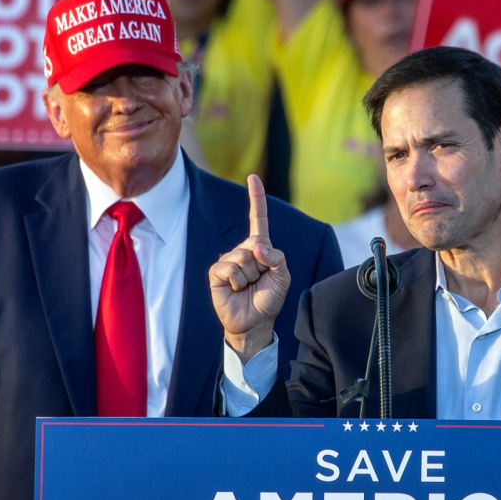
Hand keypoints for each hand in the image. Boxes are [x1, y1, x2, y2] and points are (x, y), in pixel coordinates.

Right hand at [209, 175, 290, 362]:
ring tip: (248, 287)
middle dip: (261, 266)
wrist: (254, 322)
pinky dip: (236, 280)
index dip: (256, 198)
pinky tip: (235, 289)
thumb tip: (257, 247)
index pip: (258, 219)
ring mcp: (229, 260)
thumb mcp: (283, 277)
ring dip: (249, 276)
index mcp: (260, 248)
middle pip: (254, 244)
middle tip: (259, 281)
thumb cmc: (269, 299)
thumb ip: (276, 258)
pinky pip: (228, 267)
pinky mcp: (217, 272)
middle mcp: (243, 250)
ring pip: (242, 258)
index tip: (252, 177)